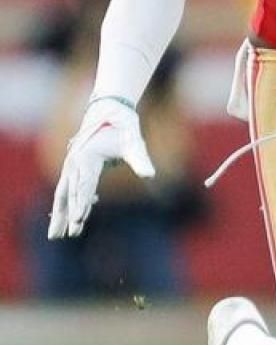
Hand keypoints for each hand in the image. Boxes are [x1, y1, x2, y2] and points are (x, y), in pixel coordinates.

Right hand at [49, 96, 154, 238]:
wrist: (109, 109)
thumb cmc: (123, 126)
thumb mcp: (134, 141)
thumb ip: (140, 159)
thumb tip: (150, 175)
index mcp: (86, 158)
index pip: (84, 186)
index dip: (81, 204)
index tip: (78, 221)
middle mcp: (74, 162)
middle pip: (71, 194)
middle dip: (69, 215)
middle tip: (68, 235)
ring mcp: (71, 165)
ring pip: (64, 194)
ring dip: (61, 214)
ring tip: (56, 235)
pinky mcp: (74, 167)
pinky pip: (69, 189)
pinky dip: (69, 203)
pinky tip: (81, 215)